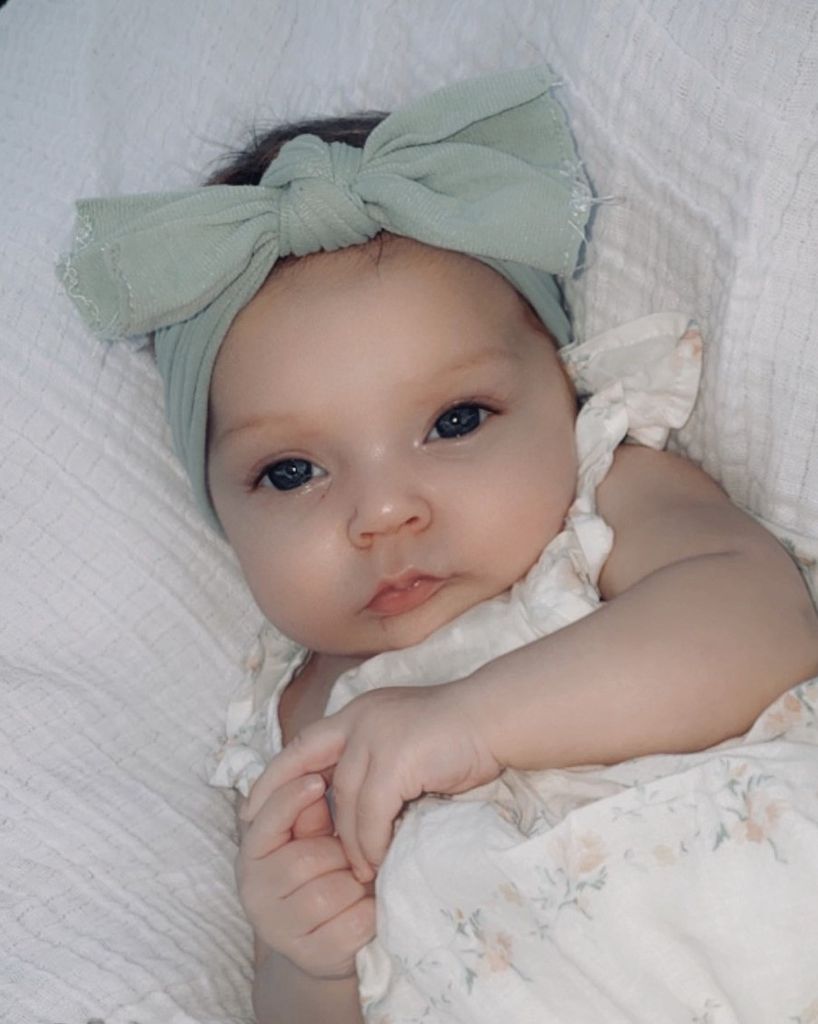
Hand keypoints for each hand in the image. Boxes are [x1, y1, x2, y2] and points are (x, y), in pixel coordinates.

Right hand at [237, 772, 374, 979]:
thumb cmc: (319, 872)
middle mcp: (256, 894)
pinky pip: (354, 923)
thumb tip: (316, 783)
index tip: (317, 781)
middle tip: (351, 856)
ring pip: (331, 892)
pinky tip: (366, 906)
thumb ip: (309, 814)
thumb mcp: (309, 837)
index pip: (266, 822)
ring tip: (359, 881)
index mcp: (252, 856)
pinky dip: (369, 911)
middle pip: (306, 859)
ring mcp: (281, 930)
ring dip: (355, 883)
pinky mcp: (313, 957)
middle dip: (338, 853)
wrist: (322, 939)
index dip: (290, 799)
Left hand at [242, 684, 501, 882]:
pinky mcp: (394, 759)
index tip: (252, 807)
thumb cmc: (461, 733)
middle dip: (303, 816)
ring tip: (361, 871)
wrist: (497, 718)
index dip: (276, 775)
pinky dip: (373, 842)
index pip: (304, 744)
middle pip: (315, 774)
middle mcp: (359, 718)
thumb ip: (381, 761)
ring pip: (346, 802)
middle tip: (296, 854)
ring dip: (351, 843)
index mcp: (360, 711)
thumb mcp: (407, 741)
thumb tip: (363, 805)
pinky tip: (380, 861)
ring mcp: (375, 736)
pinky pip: (372, 814)